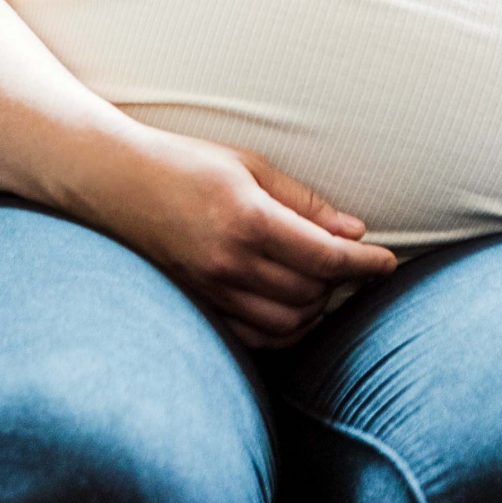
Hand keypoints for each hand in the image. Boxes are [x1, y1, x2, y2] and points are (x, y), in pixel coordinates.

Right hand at [72, 126, 398, 347]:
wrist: (115, 184)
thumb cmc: (187, 165)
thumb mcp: (252, 168)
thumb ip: (305, 204)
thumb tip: (354, 231)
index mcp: (248, 220)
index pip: (324, 257)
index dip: (364, 264)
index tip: (387, 263)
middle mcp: (229, 263)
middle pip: (310, 293)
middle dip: (342, 282)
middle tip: (353, 263)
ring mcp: (210, 291)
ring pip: (287, 322)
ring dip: (316, 307)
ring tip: (324, 282)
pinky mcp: (198, 306)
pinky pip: (254, 337)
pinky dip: (284, 329)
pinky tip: (294, 308)